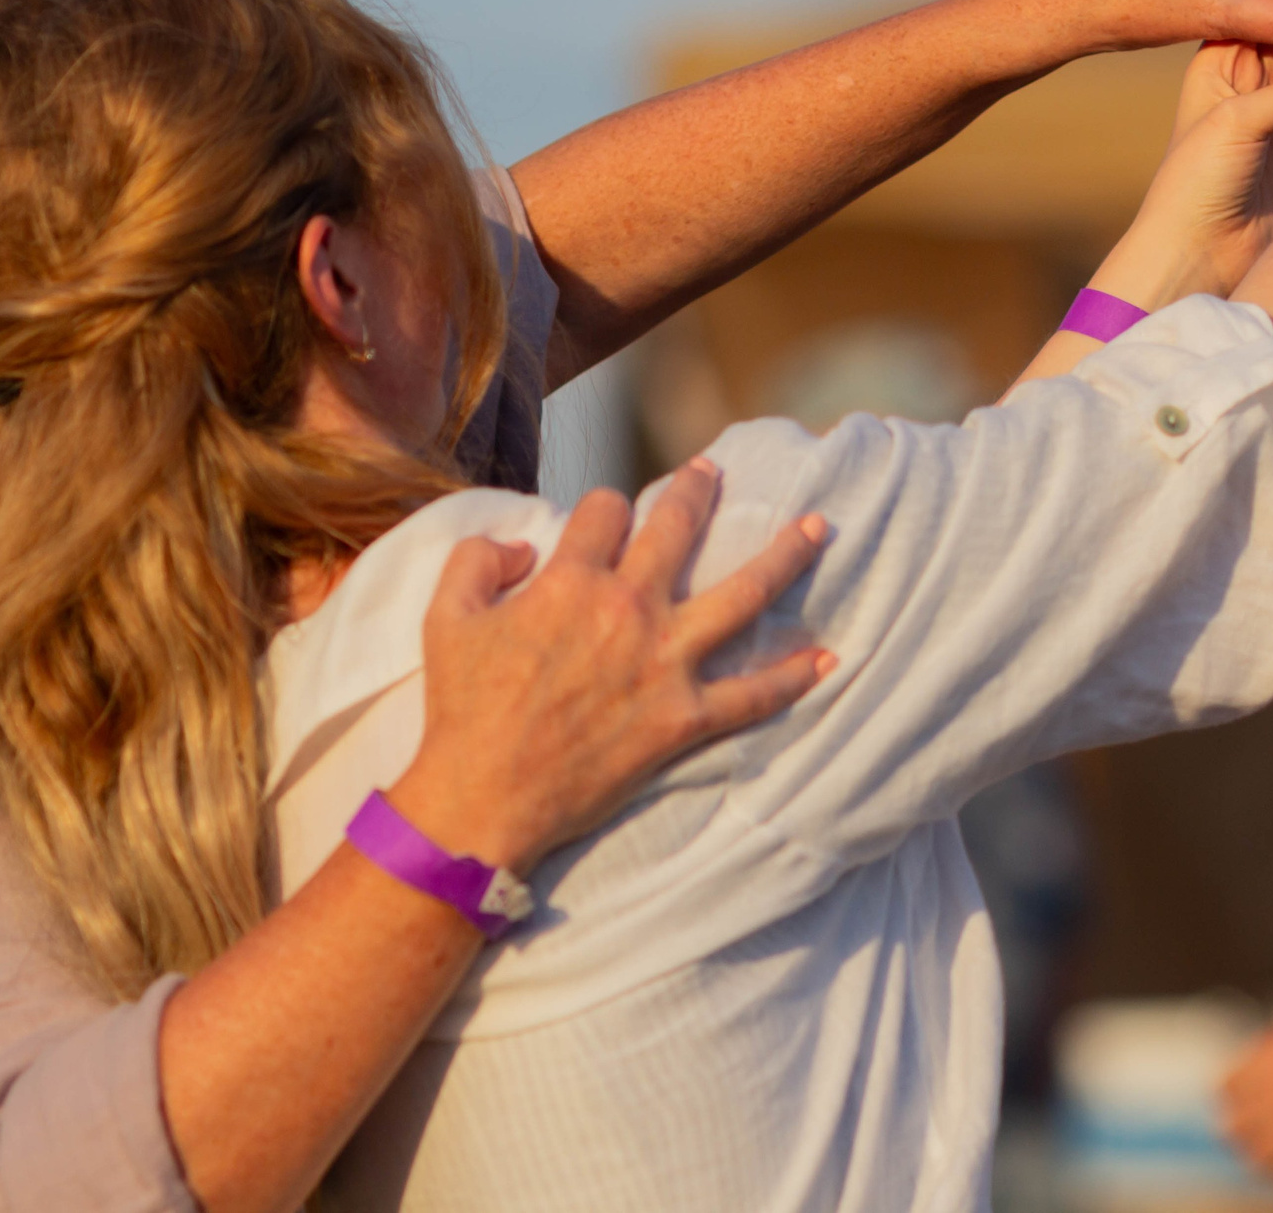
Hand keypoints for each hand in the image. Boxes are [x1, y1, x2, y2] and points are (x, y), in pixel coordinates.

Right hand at [392, 459, 830, 873]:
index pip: (606, 512)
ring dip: (785, 555)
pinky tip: (827, 658)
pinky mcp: (684, 718)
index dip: (605, 508)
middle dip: (698, 491)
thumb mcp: (445, 618)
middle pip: (679, 529)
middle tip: (713, 473)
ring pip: (743, 594)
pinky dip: (792, 678)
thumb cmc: (462, 708)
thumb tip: (522, 545)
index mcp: (571, 580)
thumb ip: (477, 560)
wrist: (484, 797)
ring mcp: (664, 663)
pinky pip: (752, 694)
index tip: (606, 519)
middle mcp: (628, 609)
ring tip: (817, 528)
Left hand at [1225, 999, 1272, 1188]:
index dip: (1234, 1104)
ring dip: (1271, 1162)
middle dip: (1246, 1137)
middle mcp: (1271, 1091)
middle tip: (1260, 1142)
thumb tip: (1253, 1080)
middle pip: (1235, 1130)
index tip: (1245, 1112)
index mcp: (1263, 1061)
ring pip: (1261, 1159)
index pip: (1225, 1092)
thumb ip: (1272, 1057)